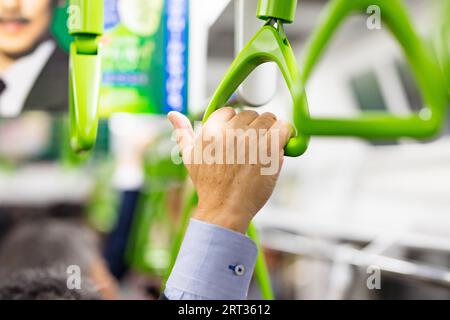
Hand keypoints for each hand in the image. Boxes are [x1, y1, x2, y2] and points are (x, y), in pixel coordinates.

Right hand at [168, 108, 291, 233]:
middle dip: (254, 128)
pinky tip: (280, 146)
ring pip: (269, 118)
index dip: (236, 125)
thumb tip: (173, 115)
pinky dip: (285, 134)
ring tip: (266, 147)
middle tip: (254, 146)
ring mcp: (252, 139)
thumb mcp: (190, 158)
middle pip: (251, 114)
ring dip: (270, 130)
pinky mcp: (270, 148)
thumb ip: (183, 134)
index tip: (239, 139)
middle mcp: (231, 132)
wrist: (225, 209)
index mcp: (211, 131)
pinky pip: (284, 128)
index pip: (230, 112)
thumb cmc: (208, 186)